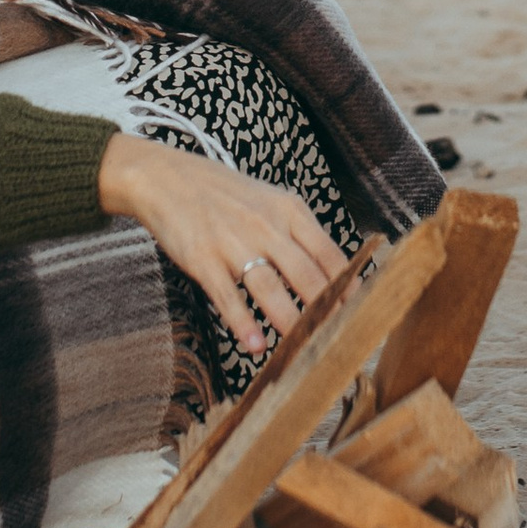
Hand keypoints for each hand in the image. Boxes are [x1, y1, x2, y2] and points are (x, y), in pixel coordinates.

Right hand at [97, 136, 345, 359]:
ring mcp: (233, 242)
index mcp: (289, 211)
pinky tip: (254, 345)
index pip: (330, 254)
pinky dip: (242, 322)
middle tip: (339, 342)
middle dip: (326, 311)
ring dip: (290, 322)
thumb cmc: (225, 195)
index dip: (348, 288)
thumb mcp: (270, 202)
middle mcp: (266, 225)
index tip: (359, 315)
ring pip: (271, 288)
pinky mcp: (202, 259)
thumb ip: (300, 234)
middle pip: (307, 275)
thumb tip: (336, 275)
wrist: (167, 178)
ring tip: (303, 349)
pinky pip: (227, 295)